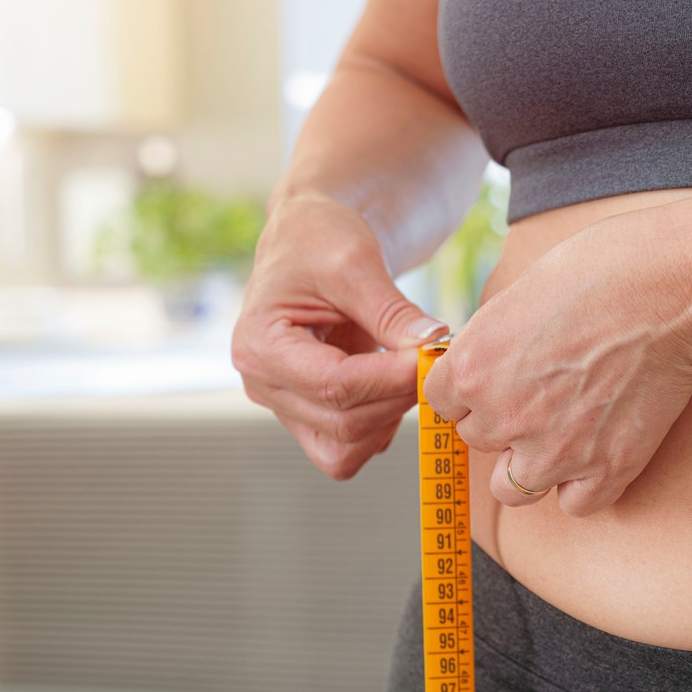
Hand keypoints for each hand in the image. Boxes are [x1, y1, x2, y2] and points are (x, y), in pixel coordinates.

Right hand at [232, 192, 449, 478]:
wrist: (309, 242)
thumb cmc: (321, 241)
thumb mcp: (356, 261)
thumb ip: (392, 310)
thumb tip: (433, 345)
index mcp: (258, 345)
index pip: (333, 385)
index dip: (392, 379)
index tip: (433, 355)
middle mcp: (262, 385)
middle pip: (342, 423)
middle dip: (398, 397)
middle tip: (433, 359)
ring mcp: (283, 406)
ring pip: (344, 449)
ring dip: (390, 418)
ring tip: (412, 369)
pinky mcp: (307, 415)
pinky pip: (347, 448)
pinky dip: (380, 425)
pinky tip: (396, 383)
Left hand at [422, 207, 691, 516]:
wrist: (669, 288)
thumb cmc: (601, 269)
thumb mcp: (521, 291)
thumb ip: (494, 339)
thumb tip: (491, 358)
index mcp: (470, 368)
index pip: (442, 403)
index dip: (473, 389)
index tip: (500, 376)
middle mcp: (502, 417)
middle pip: (479, 440)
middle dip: (505, 420)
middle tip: (548, 389)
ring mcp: (554, 450)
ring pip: (514, 488)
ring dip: (532, 465)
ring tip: (564, 432)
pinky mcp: (607, 467)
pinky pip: (577, 503)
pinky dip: (585, 485)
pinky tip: (600, 451)